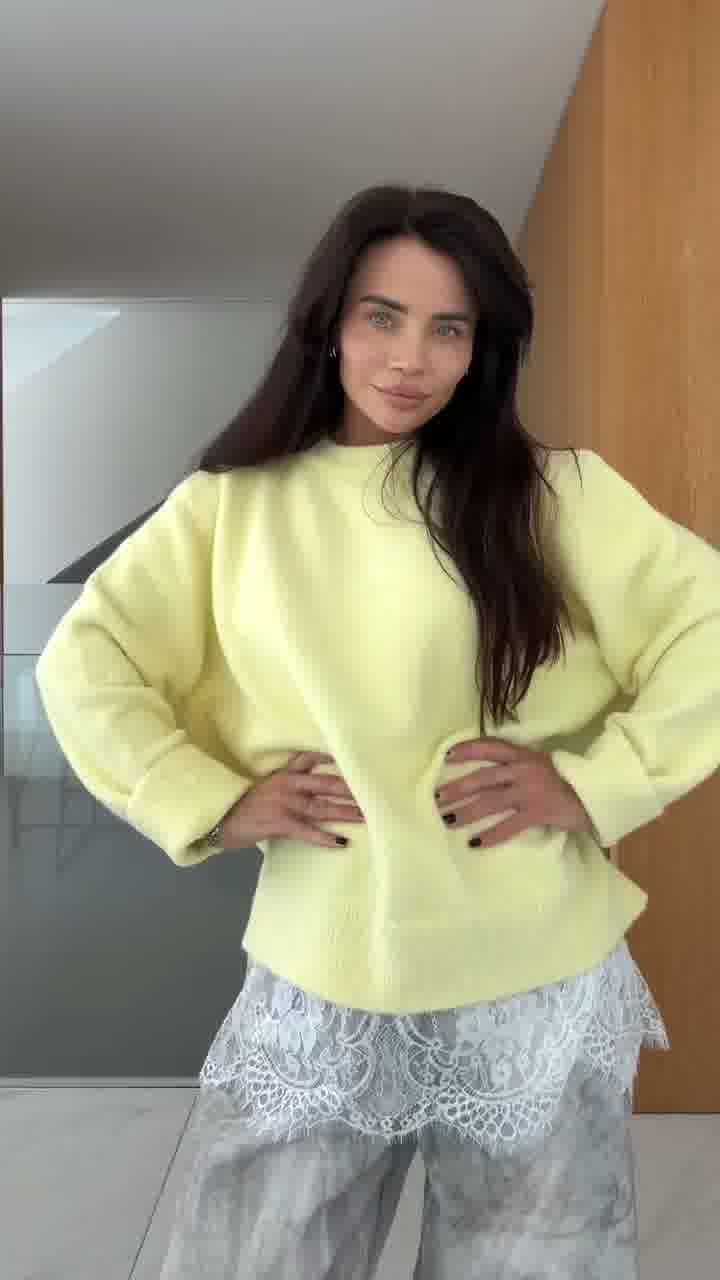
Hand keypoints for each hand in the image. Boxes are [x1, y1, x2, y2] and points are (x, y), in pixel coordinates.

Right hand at [221, 752, 364, 849]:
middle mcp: (288, 785)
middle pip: (326, 784)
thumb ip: (288, 782)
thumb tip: (312, 787)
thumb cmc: (244, 805)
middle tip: (373, 793)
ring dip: (345, 812)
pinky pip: (307, 830)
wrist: (219, 818)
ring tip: (365, 817)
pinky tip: (340, 842)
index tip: (353, 759)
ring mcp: (285, 804)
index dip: (332, 758)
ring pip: (321, 807)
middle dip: (350, 790)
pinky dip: (324, 837)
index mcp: (284, 774)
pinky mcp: (280, 823)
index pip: (310, 758)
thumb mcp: (266, 786)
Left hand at [435, 737, 593, 847]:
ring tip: (448, 820)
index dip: (468, 750)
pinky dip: (491, 835)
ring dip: (467, 812)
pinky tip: (475, 843)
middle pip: (483, 778)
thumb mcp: (541, 763)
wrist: (595, 792)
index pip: (490, 747)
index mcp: (523, 756)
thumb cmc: (566, 778)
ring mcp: (530, 792)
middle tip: (437, 797)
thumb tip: (490, 772)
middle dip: (458, 788)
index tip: (447, 756)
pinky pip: (510, 826)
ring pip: (491, 801)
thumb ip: (518, 764)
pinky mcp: (538, 812)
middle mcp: (523, 771)